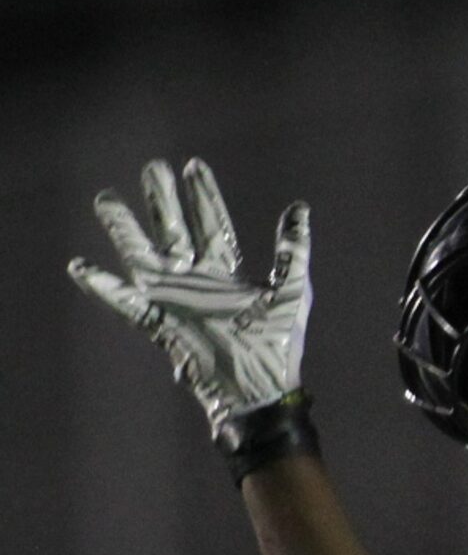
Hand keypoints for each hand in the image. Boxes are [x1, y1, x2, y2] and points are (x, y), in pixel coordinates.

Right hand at [68, 159, 309, 439]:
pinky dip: (105, 288)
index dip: (203, 196)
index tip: (193, 166)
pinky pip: (128, 303)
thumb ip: (293, 251)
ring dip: (124, 229)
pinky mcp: (162, 324)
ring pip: (142, 255)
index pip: (212, 225)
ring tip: (107, 201)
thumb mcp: (293, 291)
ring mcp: (175, 299)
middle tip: (152, 166)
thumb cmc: (279, 345)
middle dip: (163, 199)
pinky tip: (81, 268)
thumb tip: (299, 209)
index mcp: (225, 271)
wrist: (263, 389)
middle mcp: (195, 280)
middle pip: (173, 230)